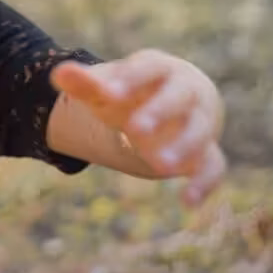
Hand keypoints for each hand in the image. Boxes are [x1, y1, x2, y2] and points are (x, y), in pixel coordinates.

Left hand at [51, 49, 226, 205]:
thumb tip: (58, 73)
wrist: (167, 105)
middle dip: (159, 111)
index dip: (130, 79)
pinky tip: (187, 203)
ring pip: (200, 131)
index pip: (148, 69)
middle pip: (179, 97)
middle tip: (135, 129)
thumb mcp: (108, 89)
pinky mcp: (207, 151)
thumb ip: (85, 84)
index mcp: (160, 69)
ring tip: (159, 166)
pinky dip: (204, 183)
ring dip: (183, 147)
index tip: (107, 93)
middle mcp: (187, 91)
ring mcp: (201, 121)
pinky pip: (214, 166)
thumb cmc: (132, 94)